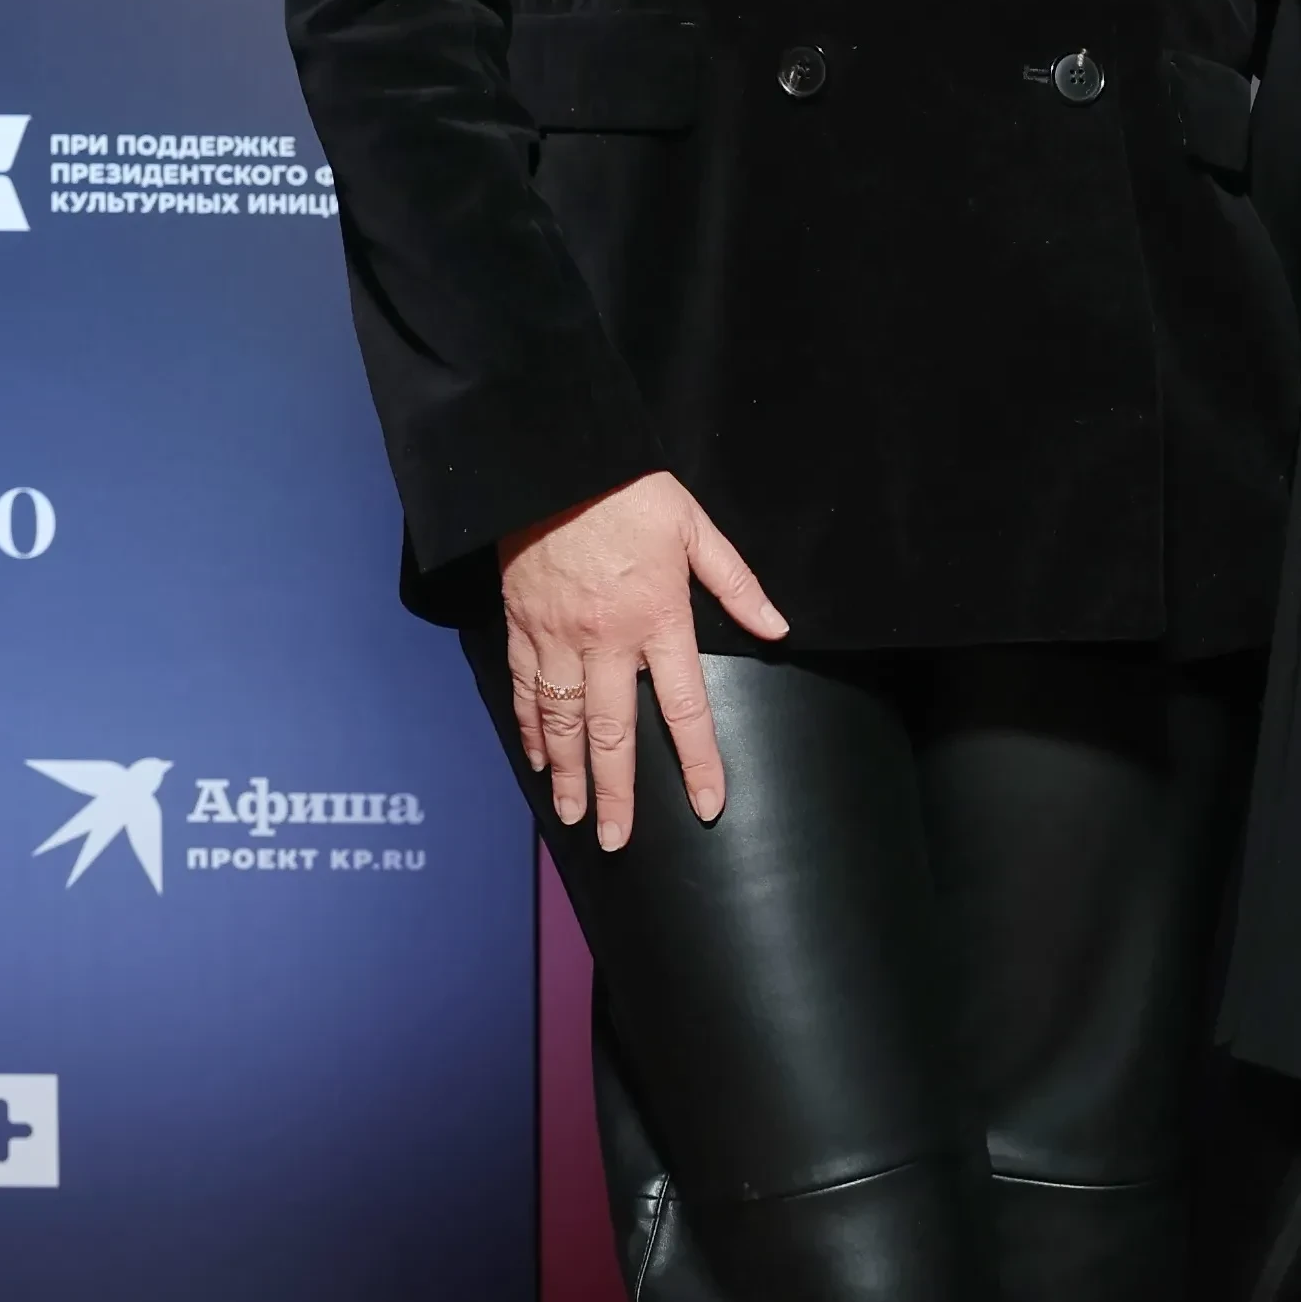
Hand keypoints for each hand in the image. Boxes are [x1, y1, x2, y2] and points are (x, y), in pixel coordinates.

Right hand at [498, 473, 786, 848]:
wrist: (551, 461)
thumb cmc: (628, 492)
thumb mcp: (696, 528)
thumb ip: (737, 584)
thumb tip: (778, 629)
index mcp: (657, 619)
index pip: (685, 708)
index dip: (699, 761)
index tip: (707, 805)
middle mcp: (606, 640)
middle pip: (611, 733)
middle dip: (616, 793)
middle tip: (615, 839)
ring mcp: (558, 637)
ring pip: (561, 722)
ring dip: (567, 775)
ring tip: (572, 815)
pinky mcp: (522, 626)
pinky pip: (526, 690)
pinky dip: (531, 728)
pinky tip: (537, 758)